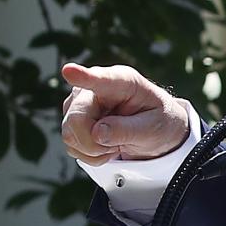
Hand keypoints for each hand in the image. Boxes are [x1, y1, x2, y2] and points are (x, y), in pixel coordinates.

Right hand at [59, 63, 191, 165]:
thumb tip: (96, 133)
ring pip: (70, 135)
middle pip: (76, 120)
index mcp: (122, 81)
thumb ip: (127, 130)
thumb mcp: (153, 129)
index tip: (68, 71)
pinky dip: (90, 154)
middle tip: (119, 146)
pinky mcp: (71, 119)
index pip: (100, 79)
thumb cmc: (157, 122)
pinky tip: (105, 145)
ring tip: (115, 142)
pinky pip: (71, 145)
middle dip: (95, 144)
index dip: (83, 76)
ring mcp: (78, 103)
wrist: (152, 130)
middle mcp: (93, 88)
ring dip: (94, 150)